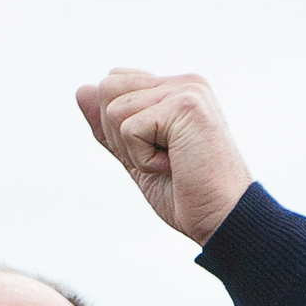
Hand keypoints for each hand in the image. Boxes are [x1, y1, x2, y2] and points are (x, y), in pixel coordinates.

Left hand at [75, 68, 255, 245]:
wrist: (224, 222)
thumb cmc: (189, 198)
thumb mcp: (138, 160)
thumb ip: (111, 128)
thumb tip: (81, 90)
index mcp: (176, 90)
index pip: (114, 85)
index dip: (119, 130)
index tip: (159, 155)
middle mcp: (184, 83)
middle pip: (107, 88)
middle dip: (120, 136)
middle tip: (162, 160)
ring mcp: (187, 90)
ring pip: (114, 109)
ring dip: (134, 150)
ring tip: (172, 163)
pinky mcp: (185, 105)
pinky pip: (129, 128)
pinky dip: (144, 159)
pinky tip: (177, 166)